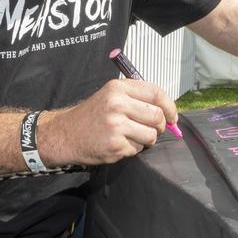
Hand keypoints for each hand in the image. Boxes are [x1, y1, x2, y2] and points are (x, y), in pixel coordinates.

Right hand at [41, 79, 178, 164]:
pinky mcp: (115, 145)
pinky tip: (118, 144)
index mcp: (118, 88)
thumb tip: (167, 111)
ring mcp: (116, 126)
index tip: (172, 117)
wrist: (65, 135)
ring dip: (146, 139)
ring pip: (151, 135)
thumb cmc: (92, 115)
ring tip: (131, 136)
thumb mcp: (110, 96)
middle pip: (157, 116)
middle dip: (160, 126)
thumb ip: (137, 98)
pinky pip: (138, 149)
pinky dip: (132, 149)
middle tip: (151, 129)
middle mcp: (117, 104)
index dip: (169, 106)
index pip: (156, 93)